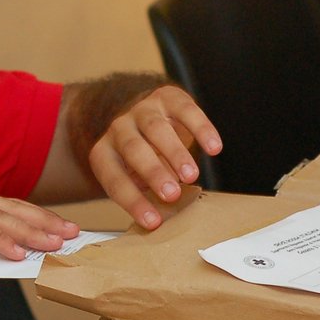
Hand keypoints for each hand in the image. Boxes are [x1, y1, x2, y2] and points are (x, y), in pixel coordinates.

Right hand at [0, 185, 79, 309]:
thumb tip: (28, 259)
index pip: (9, 210)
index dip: (39, 221)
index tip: (67, 232)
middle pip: (9, 208)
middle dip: (42, 223)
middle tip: (70, 235)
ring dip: (28, 232)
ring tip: (52, 245)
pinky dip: (0, 239)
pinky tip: (18, 254)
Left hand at [88, 84, 220, 229]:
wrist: (146, 117)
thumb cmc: (142, 159)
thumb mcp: (136, 179)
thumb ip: (145, 195)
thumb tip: (161, 223)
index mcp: (104, 153)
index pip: (115, 180)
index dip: (133, 201)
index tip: (153, 222)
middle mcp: (119, 128)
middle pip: (133, 150)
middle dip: (153, 173)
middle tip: (172, 195)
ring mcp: (142, 110)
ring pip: (156, 129)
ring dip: (175, 153)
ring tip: (192, 175)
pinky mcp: (167, 97)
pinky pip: (185, 110)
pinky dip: (201, 129)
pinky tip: (214, 148)